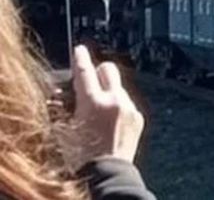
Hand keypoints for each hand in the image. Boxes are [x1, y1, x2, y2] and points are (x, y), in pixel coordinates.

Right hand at [70, 45, 144, 164]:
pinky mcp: (138, 118)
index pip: (86, 72)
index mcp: (94, 102)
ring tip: (98, 112)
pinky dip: (118, 107)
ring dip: (108, 93)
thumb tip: (65, 96)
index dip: (81, 59)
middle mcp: (116, 101)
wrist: (107, 173)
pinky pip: (126, 104)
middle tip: (90, 80)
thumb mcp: (65, 128)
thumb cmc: (81, 155)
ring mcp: (130, 108)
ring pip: (118, 88)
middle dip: (98, 71)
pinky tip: (109, 123)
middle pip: (109, 69)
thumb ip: (68, 107)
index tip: (80, 49)